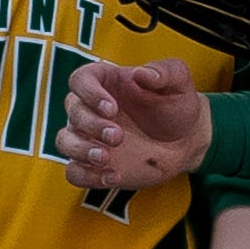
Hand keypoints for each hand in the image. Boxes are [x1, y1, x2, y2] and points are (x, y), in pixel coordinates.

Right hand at [57, 58, 210, 190]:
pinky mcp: (93, 165)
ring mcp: (89, 138)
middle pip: (73, 111)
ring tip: (106, 158)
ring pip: (65, 141)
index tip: (112, 108)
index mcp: (106, 82)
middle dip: (92, 125)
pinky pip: (74, 172)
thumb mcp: (179, 82)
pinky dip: (87, 176)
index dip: (89, 93)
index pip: (80, 80)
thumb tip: (141, 73)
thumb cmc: (176, 105)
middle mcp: (91, 108)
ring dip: (81, 150)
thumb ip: (165, 72)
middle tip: (118, 137)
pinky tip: (112, 176)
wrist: (185, 140)